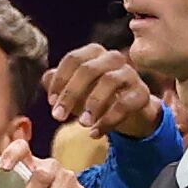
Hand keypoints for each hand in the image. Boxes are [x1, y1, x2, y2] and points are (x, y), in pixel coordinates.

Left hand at [47, 42, 162, 138]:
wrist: (130, 112)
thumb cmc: (98, 97)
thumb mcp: (76, 91)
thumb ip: (60, 84)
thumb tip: (46, 78)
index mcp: (94, 53)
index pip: (73, 59)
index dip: (60, 80)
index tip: (51, 102)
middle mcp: (112, 58)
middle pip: (89, 69)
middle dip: (71, 93)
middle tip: (58, 117)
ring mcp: (129, 74)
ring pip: (110, 81)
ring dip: (93, 104)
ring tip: (81, 124)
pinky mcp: (141, 93)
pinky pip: (125, 104)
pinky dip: (108, 120)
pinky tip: (95, 134)